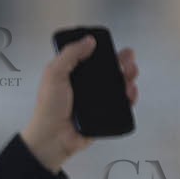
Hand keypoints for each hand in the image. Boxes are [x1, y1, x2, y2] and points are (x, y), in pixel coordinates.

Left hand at [19, 37, 138, 172]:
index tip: (111, 45)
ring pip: (119, 84)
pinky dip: (130, 96)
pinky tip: (130, 90)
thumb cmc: (48, 108)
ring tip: (131, 73)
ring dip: (129, 76)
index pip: (91, 57)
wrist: (54, 138)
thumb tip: (88, 40)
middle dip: (122, 61)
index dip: (102, 50)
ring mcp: (97, 100)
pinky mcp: (106, 114)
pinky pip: (123, 103)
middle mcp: (86, 86)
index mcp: (72, 74)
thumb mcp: (54, 74)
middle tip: (128, 58)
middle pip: (110, 69)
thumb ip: (70, 55)